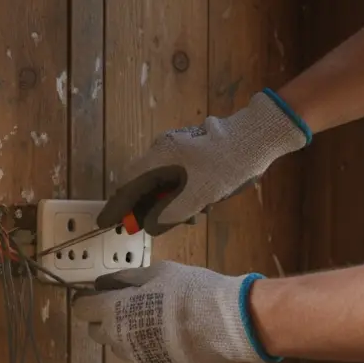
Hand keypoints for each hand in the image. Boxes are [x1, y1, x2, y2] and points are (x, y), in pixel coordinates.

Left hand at [69, 261, 278, 362]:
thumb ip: (126, 278)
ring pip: (121, 348)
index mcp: (114, 312)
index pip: (82, 309)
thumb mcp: (158, 272)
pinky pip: (144, 361)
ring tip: (155, 324)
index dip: (87, 301)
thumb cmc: (188, 290)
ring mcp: (136, 361)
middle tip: (126, 309)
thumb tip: (104, 282)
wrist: (222, 324)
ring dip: (128, 337)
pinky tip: (171, 341)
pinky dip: (151, 351)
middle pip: (96, 333)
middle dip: (104, 321)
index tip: (97, 295)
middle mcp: (118, 340)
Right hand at [97, 90, 308, 236]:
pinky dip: (182, 192)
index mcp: (159, 158)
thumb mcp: (199, 196)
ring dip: (171, 203)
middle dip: (150, 208)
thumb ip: (170, 213)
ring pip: (162, 182)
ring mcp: (177, 148)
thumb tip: (150, 225)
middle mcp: (162, 150)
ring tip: (196, 215)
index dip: (116, 206)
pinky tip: (203, 203)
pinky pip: (176, 176)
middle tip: (161, 225)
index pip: (127, 185)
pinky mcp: (191, 149)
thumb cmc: (227, 165)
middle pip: (143, 184)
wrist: (257, 137)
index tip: (105, 222)